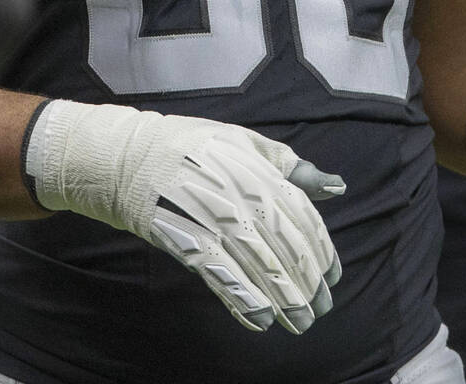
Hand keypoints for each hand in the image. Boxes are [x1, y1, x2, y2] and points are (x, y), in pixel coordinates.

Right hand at [25, 101, 344, 333]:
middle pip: (283, 244)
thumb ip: (290, 168)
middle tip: (319, 310)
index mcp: (257, 168)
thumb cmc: (191, 146)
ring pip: (257, 263)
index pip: (301, 215)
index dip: (321, 250)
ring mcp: (210, 214)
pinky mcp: (183, 236)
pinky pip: (219, 272)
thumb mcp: (244, 143)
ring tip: (298, 323)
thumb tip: (337, 186)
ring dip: (282, 298)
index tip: (332, 277)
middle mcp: (239, 191)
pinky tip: (259, 320)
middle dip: (306, 281)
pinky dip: (242, 298)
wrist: (128, 155)